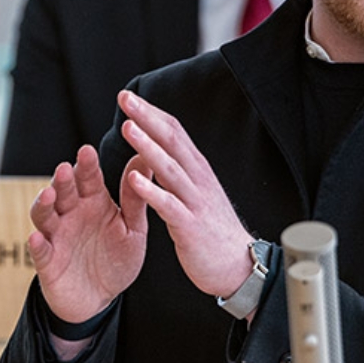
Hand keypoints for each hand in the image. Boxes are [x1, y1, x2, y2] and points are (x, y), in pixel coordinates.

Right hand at [27, 145, 148, 322]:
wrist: (101, 299)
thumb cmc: (117, 259)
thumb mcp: (133, 229)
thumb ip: (136, 199)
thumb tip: (145, 158)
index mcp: (94, 202)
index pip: (88, 179)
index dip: (86, 166)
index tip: (87, 151)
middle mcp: (71, 214)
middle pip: (63, 192)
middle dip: (62, 181)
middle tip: (65, 168)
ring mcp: (56, 236)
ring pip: (44, 215)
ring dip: (44, 204)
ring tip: (49, 195)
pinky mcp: (47, 262)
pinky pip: (39, 251)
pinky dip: (37, 244)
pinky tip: (37, 237)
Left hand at [117, 90, 255, 297]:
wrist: (238, 265)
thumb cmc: (212, 229)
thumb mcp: (197, 193)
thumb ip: (179, 171)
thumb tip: (157, 149)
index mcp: (197, 170)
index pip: (174, 131)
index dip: (152, 113)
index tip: (130, 97)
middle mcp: (197, 179)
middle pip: (172, 140)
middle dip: (147, 118)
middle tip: (125, 98)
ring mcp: (195, 201)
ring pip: (170, 167)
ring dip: (148, 146)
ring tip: (128, 128)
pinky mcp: (190, 225)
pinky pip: (168, 205)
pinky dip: (151, 190)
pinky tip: (133, 179)